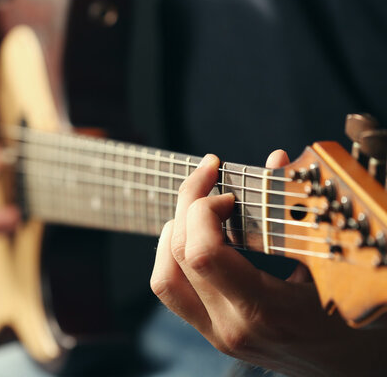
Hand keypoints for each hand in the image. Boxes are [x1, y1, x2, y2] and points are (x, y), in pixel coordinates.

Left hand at [151, 150, 385, 375]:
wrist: (352, 369)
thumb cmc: (354, 318)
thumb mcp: (334, 265)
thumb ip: (300, 211)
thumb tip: (275, 160)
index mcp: (266, 311)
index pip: (202, 254)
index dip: (204, 209)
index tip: (227, 189)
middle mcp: (231, 326)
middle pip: (178, 254)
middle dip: (187, 204)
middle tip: (209, 177)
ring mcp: (216, 333)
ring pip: (163, 277)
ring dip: (172, 231)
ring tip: (197, 207)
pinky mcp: (211, 333)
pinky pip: (171, 290)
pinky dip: (172, 255)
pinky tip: (195, 235)